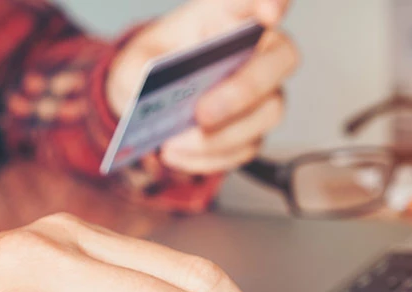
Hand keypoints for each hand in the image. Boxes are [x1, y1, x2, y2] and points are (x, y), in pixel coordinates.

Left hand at [107, 0, 298, 173]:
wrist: (148, 103)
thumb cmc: (152, 67)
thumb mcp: (131, 61)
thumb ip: (135, 69)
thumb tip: (145, 88)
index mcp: (227, 15)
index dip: (273, 0)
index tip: (269, 12)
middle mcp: (258, 49)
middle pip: (280, 60)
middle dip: (243, 91)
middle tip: (202, 114)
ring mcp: (264, 91)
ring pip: (267, 112)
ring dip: (221, 136)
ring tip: (175, 143)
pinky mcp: (255, 128)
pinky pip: (246, 147)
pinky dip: (209, 157)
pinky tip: (176, 154)